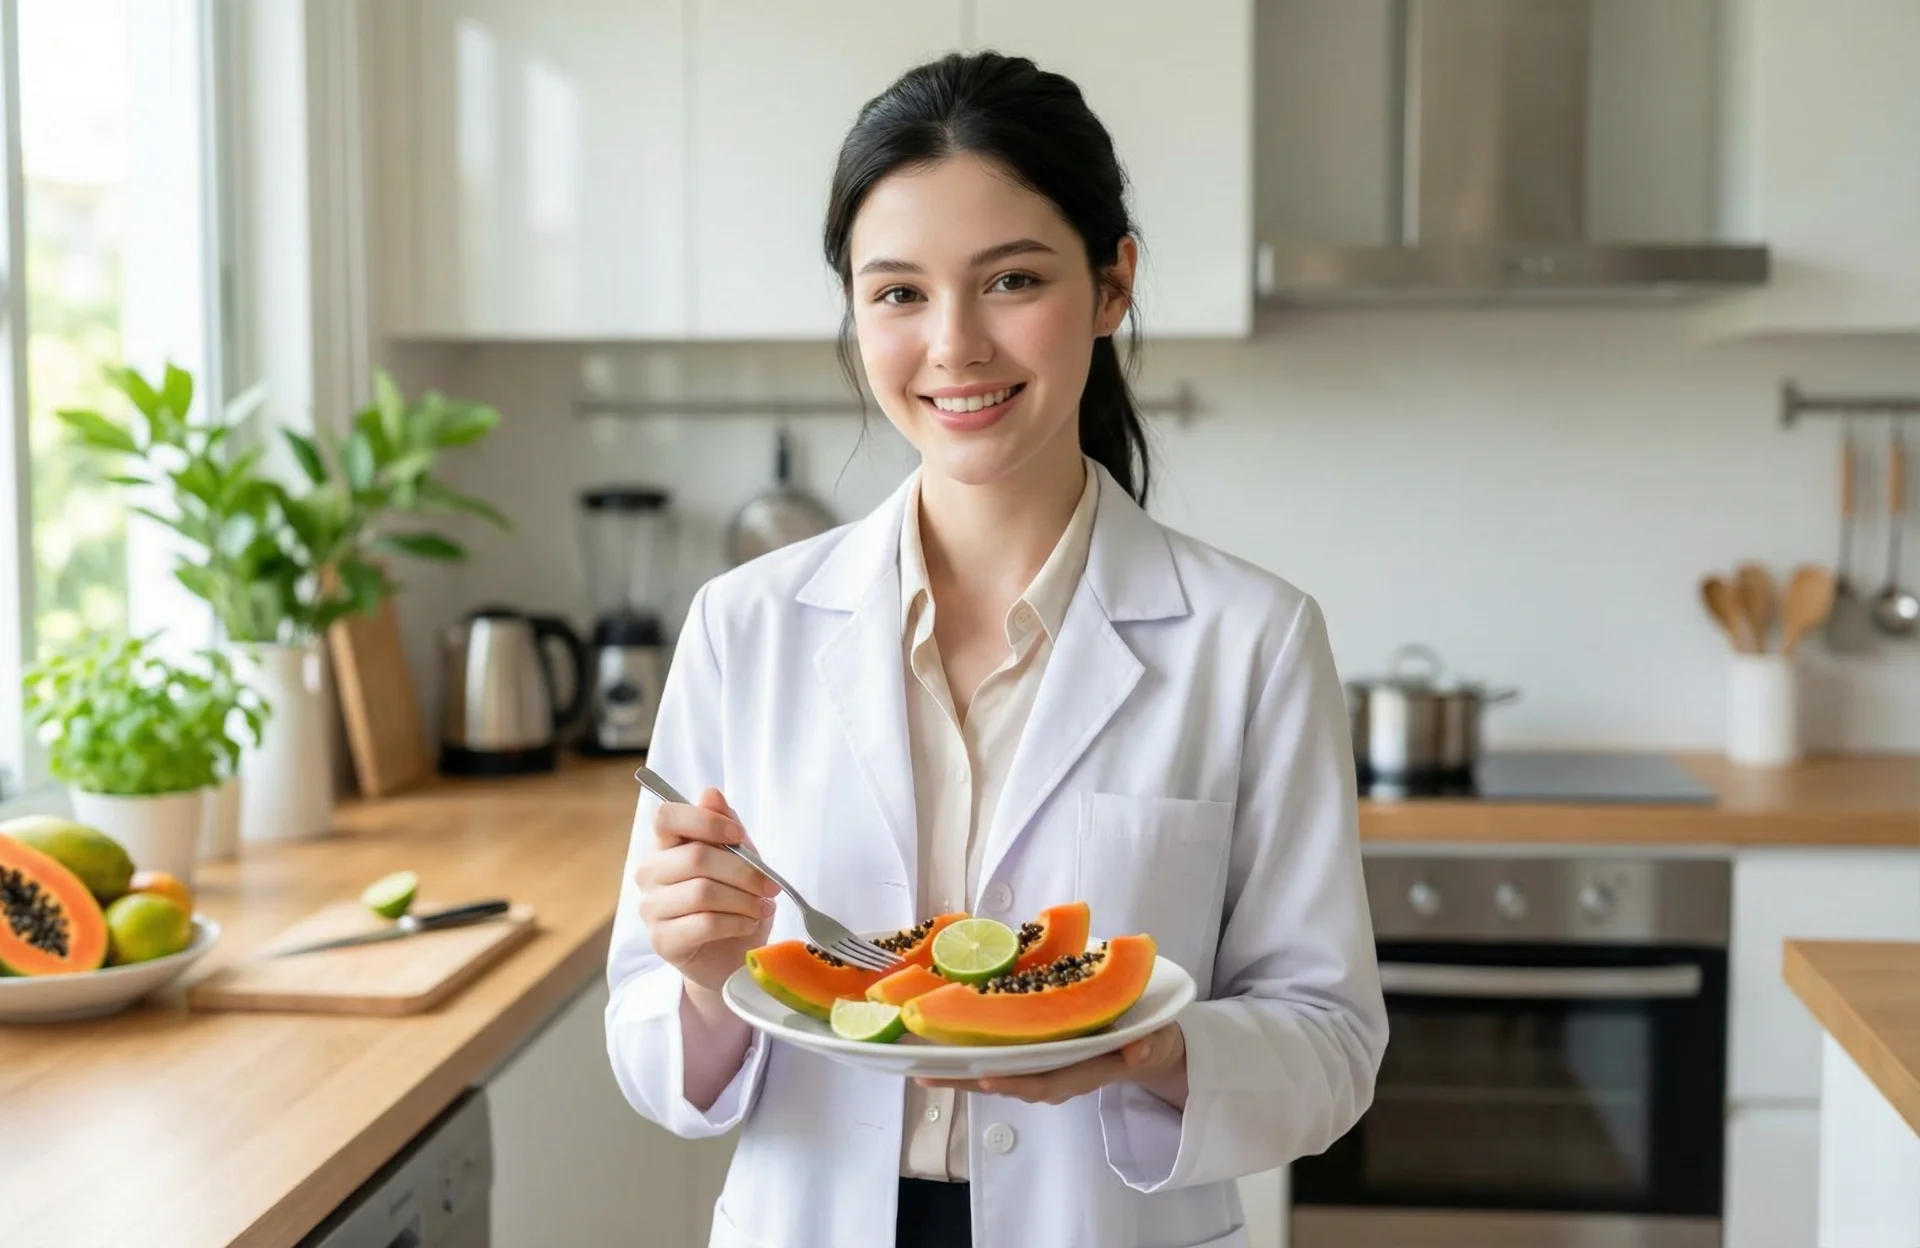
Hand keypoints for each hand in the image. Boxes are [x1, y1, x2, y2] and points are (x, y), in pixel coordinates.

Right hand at [633, 787, 780, 994]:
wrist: (731, 955)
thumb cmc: (733, 902)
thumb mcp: (740, 859)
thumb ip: (726, 827)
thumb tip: (710, 793)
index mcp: (665, 846)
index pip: (667, 816)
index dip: (705, 821)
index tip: (737, 835)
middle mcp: (650, 873)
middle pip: (696, 857)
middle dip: (744, 871)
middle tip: (770, 886)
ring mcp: (651, 908)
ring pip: (703, 892)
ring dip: (743, 900)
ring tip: (759, 907)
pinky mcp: (662, 941)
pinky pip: (704, 924)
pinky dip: (737, 922)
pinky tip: (747, 924)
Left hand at [913, 1023, 1187, 1106]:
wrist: (1149, 1049)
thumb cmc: (1148, 1040)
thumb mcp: (1154, 1042)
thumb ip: (1147, 1047)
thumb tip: (1139, 1051)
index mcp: (1082, 1071)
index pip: (1044, 1081)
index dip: (1013, 1081)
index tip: (982, 1077)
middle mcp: (1057, 1076)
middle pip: (1008, 1083)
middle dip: (967, 1083)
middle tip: (928, 1076)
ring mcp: (1045, 1070)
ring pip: (998, 1076)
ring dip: (961, 1074)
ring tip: (922, 1067)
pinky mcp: (1036, 1059)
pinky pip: (1000, 1063)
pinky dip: (971, 1059)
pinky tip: (944, 1050)